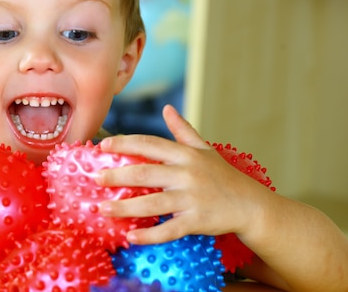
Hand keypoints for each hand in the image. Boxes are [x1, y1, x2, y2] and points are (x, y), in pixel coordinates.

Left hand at [96, 104, 269, 244]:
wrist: (252, 206)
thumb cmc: (224, 176)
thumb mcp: (205, 149)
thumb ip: (183, 130)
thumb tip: (167, 109)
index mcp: (186, 155)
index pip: (150, 144)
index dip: (125, 143)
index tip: (103, 146)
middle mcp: (187, 174)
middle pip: (145, 173)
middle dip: (117, 176)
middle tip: (95, 179)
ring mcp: (192, 199)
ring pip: (152, 203)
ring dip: (124, 208)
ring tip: (102, 209)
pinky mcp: (197, 221)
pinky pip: (168, 230)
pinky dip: (149, 235)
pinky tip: (130, 237)